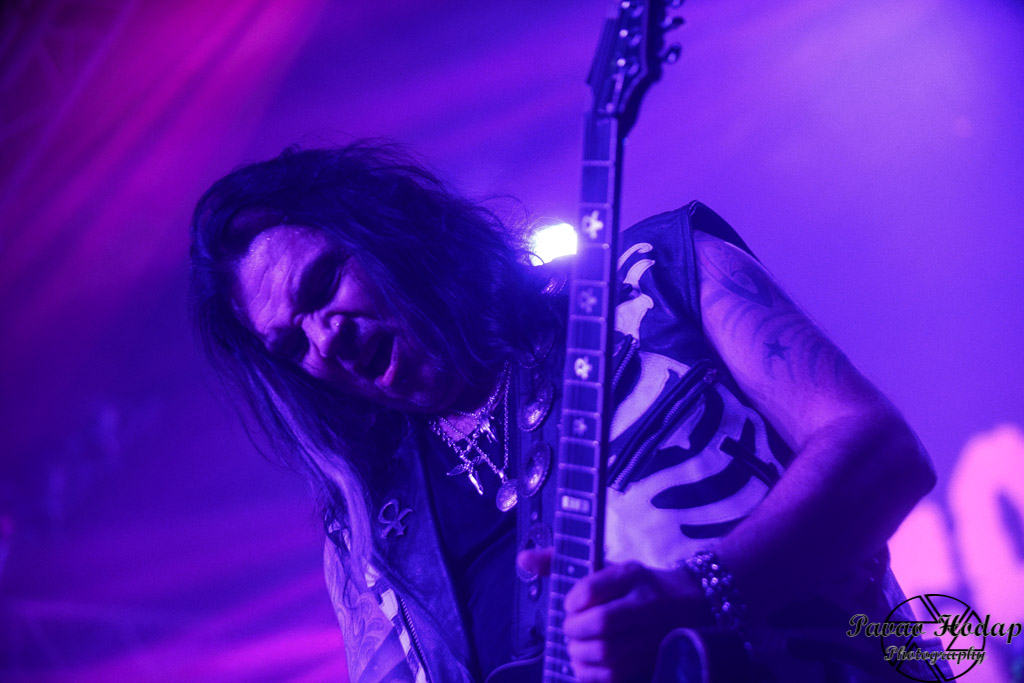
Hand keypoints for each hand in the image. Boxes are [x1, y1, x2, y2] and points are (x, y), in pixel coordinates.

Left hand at [517, 549, 712, 681]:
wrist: (691, 603)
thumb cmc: (636, 585)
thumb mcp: (607, 566)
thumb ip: (562, 563)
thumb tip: (523, 559)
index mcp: (632, 575)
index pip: (594, 587)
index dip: (573, 601)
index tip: (570, 606)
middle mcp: (646, 603)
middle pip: (602, 622)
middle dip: (575, 631)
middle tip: (570, 631)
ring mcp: (653, 634)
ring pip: (609, 653)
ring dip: (581, 654)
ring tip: (575, 649)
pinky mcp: (654, 659)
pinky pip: (618, 676)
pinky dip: (593, 676)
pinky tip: (585, 668)